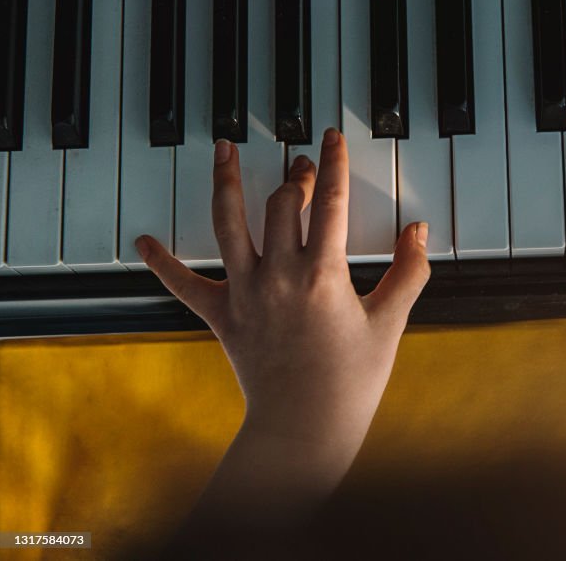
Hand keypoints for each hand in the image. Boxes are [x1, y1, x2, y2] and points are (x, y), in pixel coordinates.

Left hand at [136, 129, 428, 538]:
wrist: (305, 427)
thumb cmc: (352, 381)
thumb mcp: (390, 323)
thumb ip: (408, 271)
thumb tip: (419, 230)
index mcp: (323, 274)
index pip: (331, 202)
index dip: (335, 163)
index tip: (333, 138)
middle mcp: (280, 275)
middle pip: (281, 204)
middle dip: (295, 176)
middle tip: (302, 162)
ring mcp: (246, 292)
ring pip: (229, 223)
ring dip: (226, 182)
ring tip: (223, 150)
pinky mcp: (222, 316)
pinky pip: (184, 285)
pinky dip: (163, 262)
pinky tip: (145, 242)